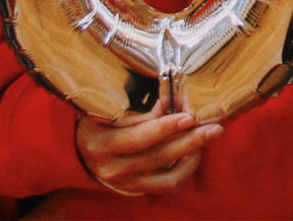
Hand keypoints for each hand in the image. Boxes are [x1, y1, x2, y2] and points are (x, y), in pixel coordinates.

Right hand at [75, 97, 219, 196]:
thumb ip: (137, 110)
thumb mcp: (106, 110)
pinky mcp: (136, 190)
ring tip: (208, 136)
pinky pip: (167, 184)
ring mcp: (125, 183)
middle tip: (214, 127)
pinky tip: (194, 152)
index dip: (165, 127)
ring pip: (168, 176)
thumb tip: (170, 102)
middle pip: (159, 156)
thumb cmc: (96, 122)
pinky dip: (185, 170)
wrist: (78, 152)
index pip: (139, 138)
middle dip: (190, 140)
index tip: (188, 116)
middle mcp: (112, 169)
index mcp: (101, 144)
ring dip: (192, 156)